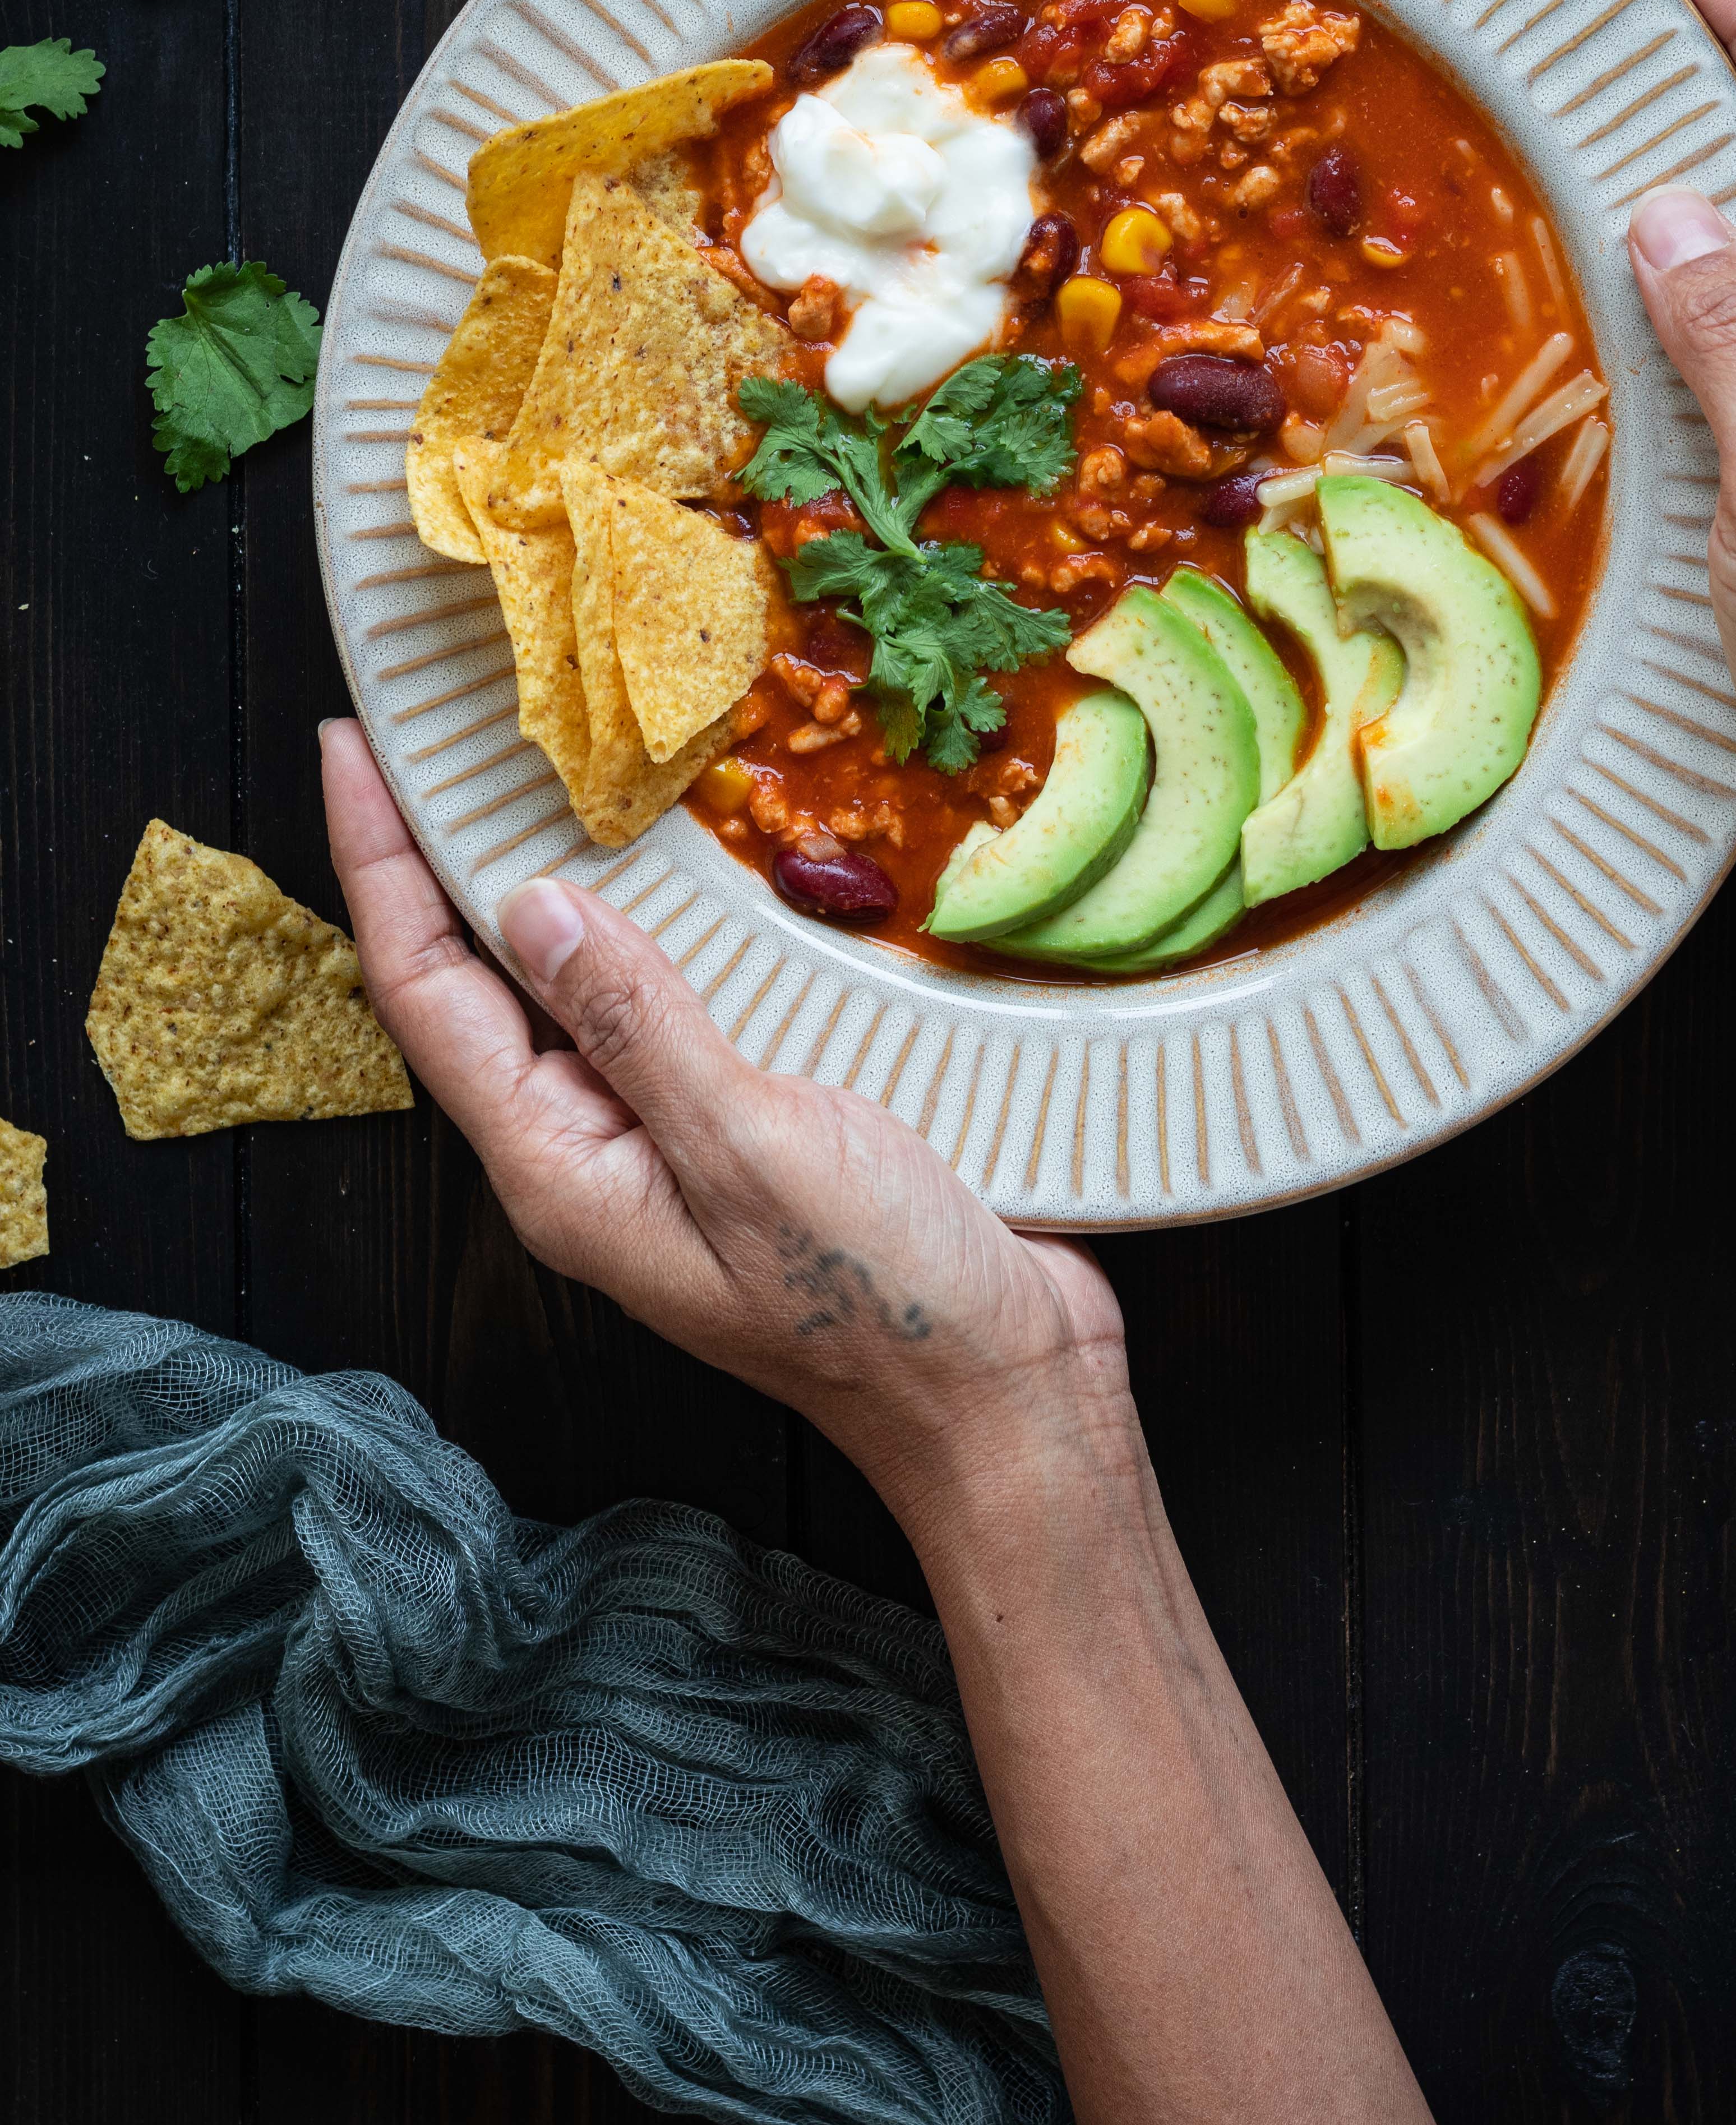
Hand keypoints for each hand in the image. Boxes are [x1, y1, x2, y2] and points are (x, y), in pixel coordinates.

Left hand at [320, 720, 1126, 1529]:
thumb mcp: (749, 1146)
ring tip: (521, 770)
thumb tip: (531, 910)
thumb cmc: (876, 1294)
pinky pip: (661, 1007)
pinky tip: (675, 871)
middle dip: (437, 859)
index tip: (349, 748)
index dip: (380, 865)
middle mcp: (591, 1153)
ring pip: (568, 990)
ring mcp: (665, 1142)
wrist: (997, 1392)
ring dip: (540, 881)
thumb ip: (640, 1026)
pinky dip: (647, 926)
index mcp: (561, 1170)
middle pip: (475, 987)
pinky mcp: (741, 1126)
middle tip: (425, 731)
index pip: (427, 994)